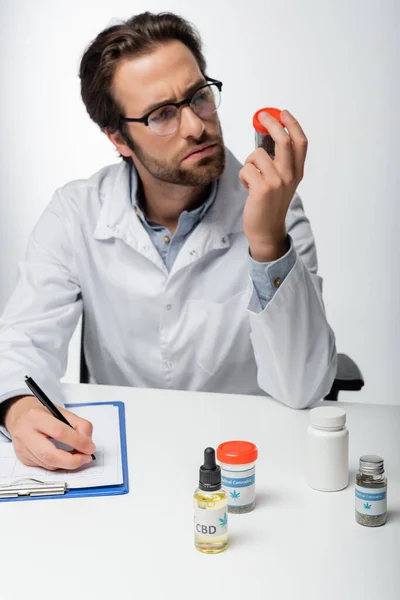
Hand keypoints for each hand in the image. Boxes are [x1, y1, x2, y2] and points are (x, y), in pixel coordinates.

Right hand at [4, 395, 95, 470]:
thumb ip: (79, 425)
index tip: (90, 447)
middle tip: (86, 458)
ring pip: (48, 464)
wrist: (20, 415)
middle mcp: (25, 433)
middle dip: (72, 461)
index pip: (59, 432)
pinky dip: (58, 463)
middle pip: (50, 455)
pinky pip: (44, 466)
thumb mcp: (62, 411)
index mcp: (36, 417)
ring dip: (67, 463)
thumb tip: (88, 444)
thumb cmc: (43, 413)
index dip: (78, 442)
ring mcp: (22, 448)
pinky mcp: (23, 458)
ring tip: (77, 455)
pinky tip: (63, 456)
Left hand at [239, 110, 307, 261]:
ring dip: (249, 162)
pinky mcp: (262, 189)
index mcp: (297, 172)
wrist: (266, 230)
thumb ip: (279, 163)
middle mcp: (290, 176)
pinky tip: (247, 186)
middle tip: (262, 117)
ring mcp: (277, 182)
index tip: (283, 113)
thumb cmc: (269, 204)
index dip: (292, 124)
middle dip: (271, 123)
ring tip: (251, 176)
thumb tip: (267, 136)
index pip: (301, 142)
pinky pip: (247, 169)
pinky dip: (243, 176)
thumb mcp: (282, 183)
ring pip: (257, 155)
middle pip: (283, 140)